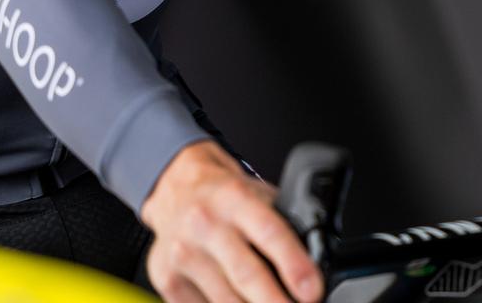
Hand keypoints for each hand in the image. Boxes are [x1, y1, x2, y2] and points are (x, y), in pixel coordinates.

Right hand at [141, 141, 324, 302]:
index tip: (312, 290)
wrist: (176, 189)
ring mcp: (183, 253)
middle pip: (246, 274)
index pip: (269, 232)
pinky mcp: (167, 278)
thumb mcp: (256, 194)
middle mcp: (205, 224)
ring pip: (225, 300)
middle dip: (275, 301)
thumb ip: (282, 222)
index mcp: (235, 198)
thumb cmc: (224, 195)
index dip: (293, 264)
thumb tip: (315, 261)